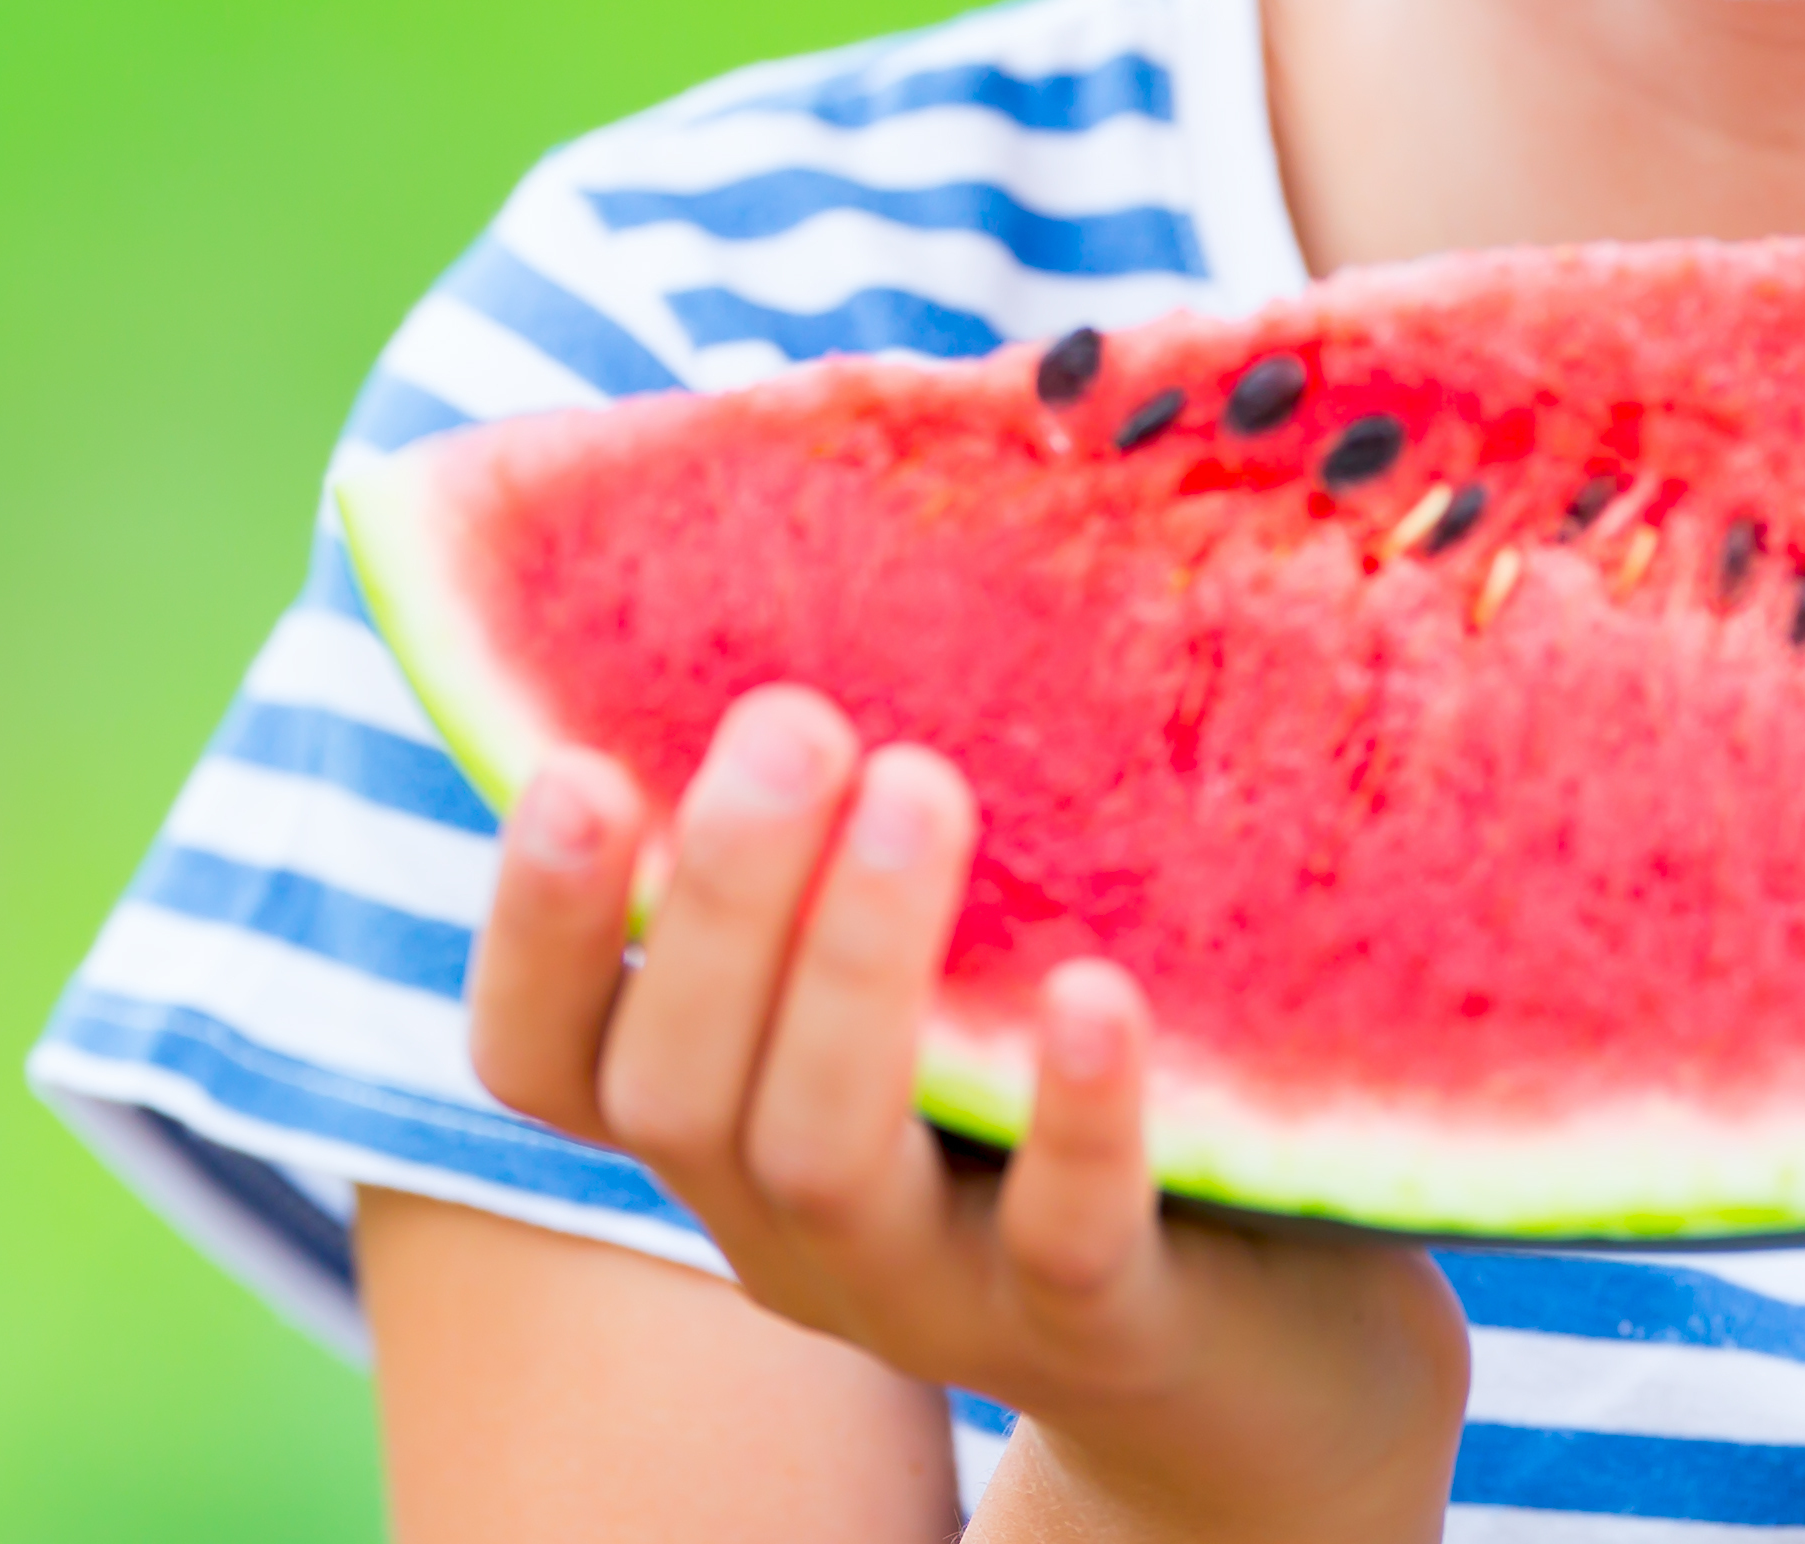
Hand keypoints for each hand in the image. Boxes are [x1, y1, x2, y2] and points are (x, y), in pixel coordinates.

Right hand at [466, 684, 1470, 1543]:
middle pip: (680, 1093)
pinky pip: (1067, 1245)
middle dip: (719, 900)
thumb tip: (830, 468)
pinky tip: (1092, 990)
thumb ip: (860, 804)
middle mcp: (792, 1220)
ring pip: (827, 1161)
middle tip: (793, 717)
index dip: (527, 929)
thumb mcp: (942, 950)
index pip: (544, 1059)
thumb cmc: (1063, 1071)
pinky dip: (1071, 1117)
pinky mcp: (1108, 1327)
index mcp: (726, 1114)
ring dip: (857, 971)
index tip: (572, 765)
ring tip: (924, 788)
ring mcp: (938, 1293)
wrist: (1277, 1337)